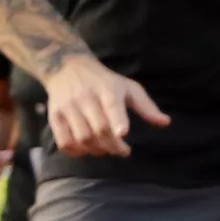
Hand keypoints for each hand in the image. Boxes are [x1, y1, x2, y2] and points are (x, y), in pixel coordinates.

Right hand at [44, 52, 168, 158]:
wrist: (66, 68)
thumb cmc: (103, 81)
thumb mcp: (128, 88)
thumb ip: (146, 107)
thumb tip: (165, 123)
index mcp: (107, 89)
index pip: (112, 106)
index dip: (117, 121)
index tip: (123, 134)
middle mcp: (85, 98)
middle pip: (99, 129)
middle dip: (113, 146)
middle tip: (123, 151)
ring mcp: (67, 108)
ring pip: (82, 138)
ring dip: (97, 150)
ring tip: (106, 150)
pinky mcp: (54, 117)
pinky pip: (64, 141)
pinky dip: (76, 151)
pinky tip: (86, 150)